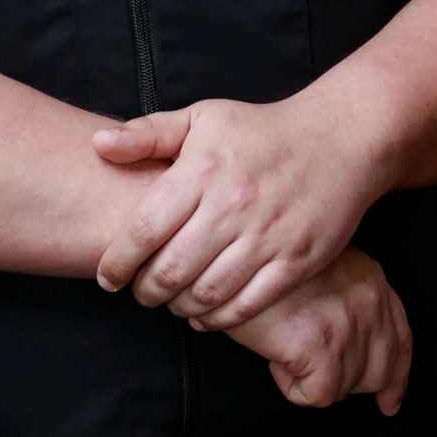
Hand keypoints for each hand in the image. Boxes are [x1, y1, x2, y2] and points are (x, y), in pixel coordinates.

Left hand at [91, 93, 383, 328]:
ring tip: (171, 302)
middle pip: (171, 270)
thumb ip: (147, 134)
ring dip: (179, 307)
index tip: (108, 277)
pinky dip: (218, 319)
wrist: (338, 139)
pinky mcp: (296, 261)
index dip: (118, 261)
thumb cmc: (260, 130)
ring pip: (206, 294)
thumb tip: (99, 144)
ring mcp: (266, 237)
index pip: (144, 230)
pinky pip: (247, 305)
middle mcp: (231, 206)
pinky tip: (205, 313)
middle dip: (145, 291)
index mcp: (202, 170)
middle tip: (140, 293)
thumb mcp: (202, 117)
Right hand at [219, 247, 411, 412]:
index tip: (389, 399)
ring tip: (283, 349)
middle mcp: (369, 300)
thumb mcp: (318, 264)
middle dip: (352, 384)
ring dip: (310, 377)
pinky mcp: (322, 348)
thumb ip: (345, 296)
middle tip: (321, 380)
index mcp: (371, 277)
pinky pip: (316, 395)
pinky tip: (275, 359)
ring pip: (343, 387)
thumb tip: (354, 347)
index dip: (396, 375)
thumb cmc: (261, 260)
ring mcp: (348, 324)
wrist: (226, 257)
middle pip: (380, 370)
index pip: (400, 338)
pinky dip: (291, 386)